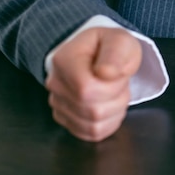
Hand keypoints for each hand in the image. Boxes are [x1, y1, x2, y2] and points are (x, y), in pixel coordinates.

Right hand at [45, 27, 142, 141]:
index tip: (117, 72)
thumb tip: (105, 73)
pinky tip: (109, 104)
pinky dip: (109, 122)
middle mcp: (55, 84)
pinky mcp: (65, 119)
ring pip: (93, 126)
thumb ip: (115, 54)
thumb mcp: (119, 40)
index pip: (87, 90)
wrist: (96, 53)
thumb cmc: (109, 46)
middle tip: (118, 81)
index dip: (112, 86)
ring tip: (113, 91)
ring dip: (115, 110)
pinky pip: (91, 133)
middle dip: (118, 97)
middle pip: (93, 110)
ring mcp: (57, 103)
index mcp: (64, 60)